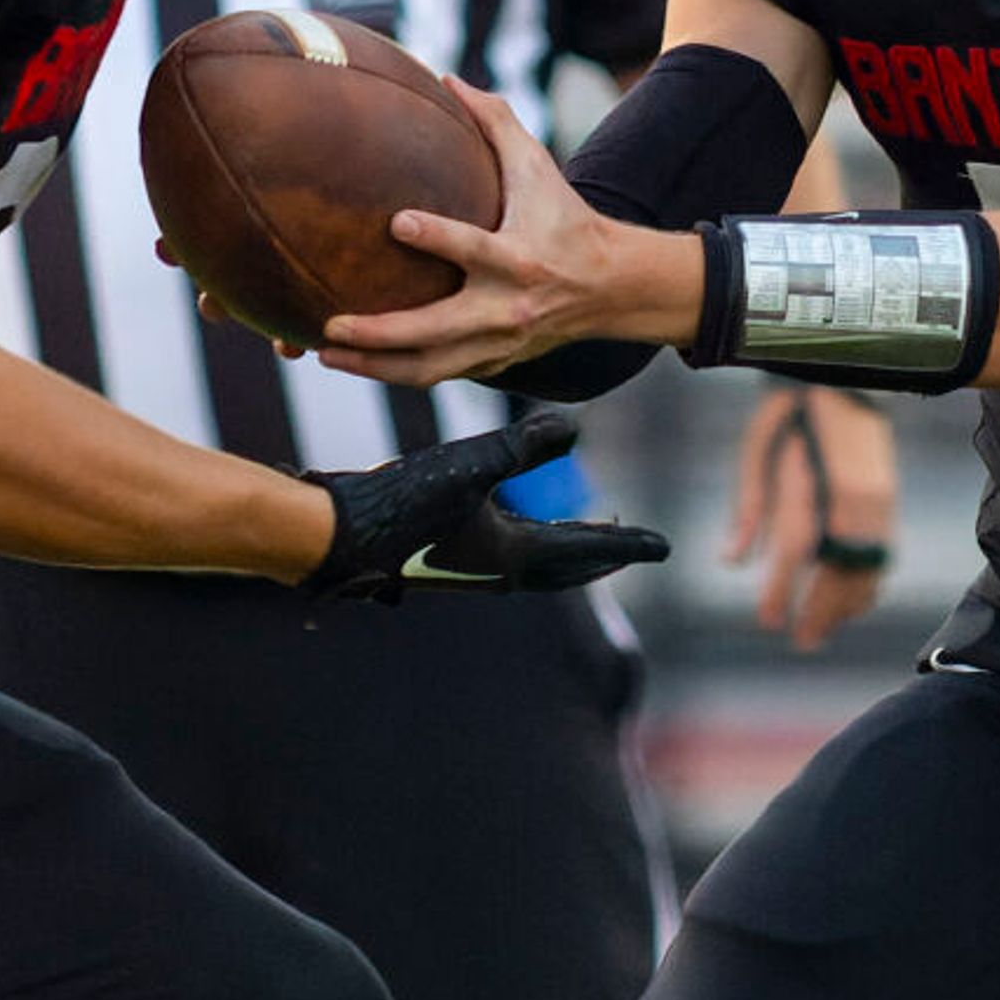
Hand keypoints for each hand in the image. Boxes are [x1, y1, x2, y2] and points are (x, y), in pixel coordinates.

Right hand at [305, 407, 667, 599]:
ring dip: (565, 551)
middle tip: (631, 543)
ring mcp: (469, 569)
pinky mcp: (443, 559)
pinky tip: (512, 525)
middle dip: (601, 554)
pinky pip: (505, 555)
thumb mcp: (470, 464)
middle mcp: (498, 571)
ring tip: (580, 528)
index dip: (629, 544)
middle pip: (568, 567)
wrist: (334, 536)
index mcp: (515, 556)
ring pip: (536, 564)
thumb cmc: (402, 502)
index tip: (665, 547)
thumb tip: (574, 428)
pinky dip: (528, 543)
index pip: (588, 550)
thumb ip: (523, 446)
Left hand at [318, 83, 667, 387]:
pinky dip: (394, 371)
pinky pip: (437, 373)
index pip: (476, 249)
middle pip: (438, 330)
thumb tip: (446, 77)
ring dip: (374, 365)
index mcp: (520, 258)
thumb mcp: (538, 167)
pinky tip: (354, 362)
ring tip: (324, 354)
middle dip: (382, 332)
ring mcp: (499, 343)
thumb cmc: (565, 218)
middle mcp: (507, 308)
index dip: (438, 237)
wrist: (611, 287)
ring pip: (429, 367)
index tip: (396, 222)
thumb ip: (495, 122)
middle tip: (330, 324)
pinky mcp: (495, 363)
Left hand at [730, 384, 897, 651]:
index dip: (781, 592)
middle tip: (802, 642)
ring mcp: (877, 502)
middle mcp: (850, 500)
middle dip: (820, 613)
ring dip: (847, 606)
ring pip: (868, 570)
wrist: (837, 376)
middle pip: (839, 573)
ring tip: (824, 629)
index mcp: (811, 485)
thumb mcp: (754, 454)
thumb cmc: (786, 415)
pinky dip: (869, 584)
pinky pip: (884, 555)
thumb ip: (748, 512)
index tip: (767, 622)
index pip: (796, 554)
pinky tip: (853, 601)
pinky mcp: (889, 501)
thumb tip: (731, 562)